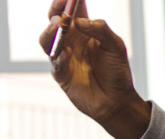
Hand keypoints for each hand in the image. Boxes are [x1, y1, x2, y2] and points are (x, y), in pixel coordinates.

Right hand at [39, 0, 150, 138]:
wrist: (117, 102)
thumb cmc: (117, 72)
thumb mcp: (116, 47)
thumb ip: (101, 30)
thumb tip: (79, 21)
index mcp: (85, 31)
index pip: (74, 10)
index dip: (69, 0)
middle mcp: (71, 41)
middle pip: (55, 20)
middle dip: (57, 10)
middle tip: (62, 5)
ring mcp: (63, 56)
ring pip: (48, 39)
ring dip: (51, 30)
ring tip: (59, 24)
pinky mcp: (61, 73)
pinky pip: (55, 62)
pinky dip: (60, 56)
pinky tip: (67, 53)